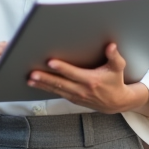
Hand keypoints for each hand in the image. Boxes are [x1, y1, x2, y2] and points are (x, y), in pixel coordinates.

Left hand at [28, 43, 148, 116]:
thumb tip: (110, 46)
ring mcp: (76, 96)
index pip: (73, 73)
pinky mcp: (72, 99)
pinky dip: (46, 89)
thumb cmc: (115, 82)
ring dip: (42, 85)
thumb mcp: (118, 68)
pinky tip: (36, 84)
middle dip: (45, 78)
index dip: (62, 68)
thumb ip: (114, 56)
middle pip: (60, 83)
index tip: (51, 62)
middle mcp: (81, 89)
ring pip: (56, 89)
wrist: (116, 102)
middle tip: (32, 74)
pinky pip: (57, 93)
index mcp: (91, 81)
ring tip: (29, 79)